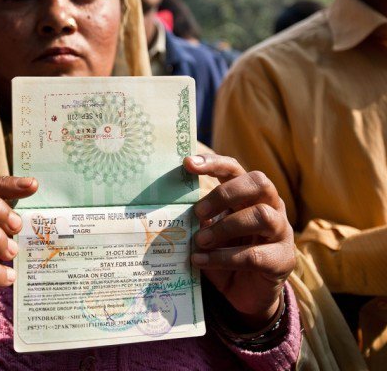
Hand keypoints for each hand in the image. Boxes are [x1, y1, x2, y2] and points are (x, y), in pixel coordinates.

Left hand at [184, 154, 294, 329]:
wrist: (246, 294)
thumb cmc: (225, 256)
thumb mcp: (209, 234)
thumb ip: (200, 220)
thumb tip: (175, 209)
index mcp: (250, 196)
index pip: (235, 169)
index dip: (214, 163)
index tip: (188, 164)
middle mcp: (271, 207)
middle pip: (258, 183)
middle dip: (225, 193)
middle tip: (198, 212)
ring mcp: (281, 232)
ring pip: (262, 216)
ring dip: (225, 227)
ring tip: (200, 241)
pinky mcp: (283, 260)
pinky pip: (255, 255)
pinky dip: (223, 258)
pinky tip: (200, 261)